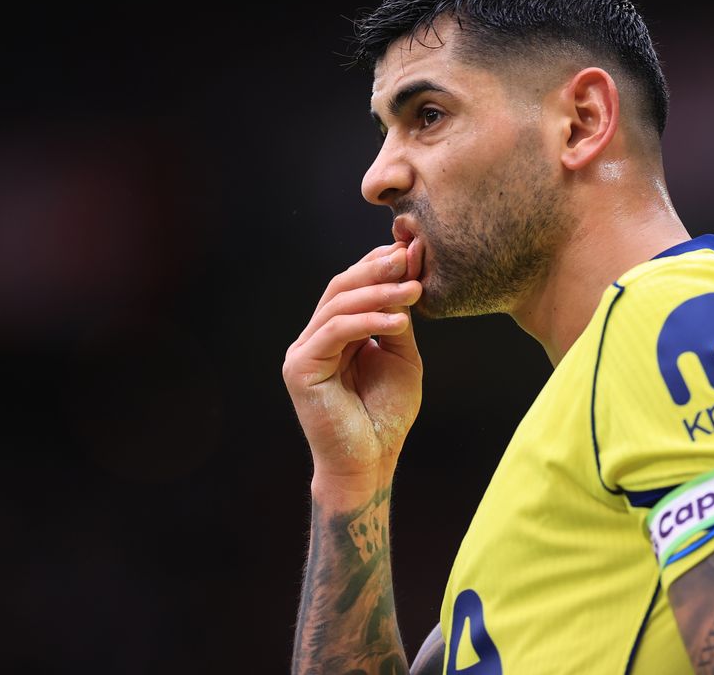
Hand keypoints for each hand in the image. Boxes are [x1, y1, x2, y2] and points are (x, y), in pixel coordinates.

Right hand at [283, 240, 423, 494]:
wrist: (369, 463)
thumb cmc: (385, 416)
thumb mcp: (400, 357)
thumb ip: (396, 321)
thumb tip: (404, 278)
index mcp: (335, 333)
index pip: (351, 286)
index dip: (376, 264)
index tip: (409, 250)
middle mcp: (315, 337)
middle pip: (340, 287)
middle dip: (375, 269)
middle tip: (408, 257)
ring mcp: (303, 351)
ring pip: (337, 305)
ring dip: (377, 292)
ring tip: (412, 289)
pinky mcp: (300, 368)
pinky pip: (334, 331)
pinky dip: (367, 321)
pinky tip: (398, 320)